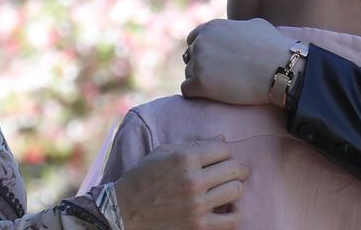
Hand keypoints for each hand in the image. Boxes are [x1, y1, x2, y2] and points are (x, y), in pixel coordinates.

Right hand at [114, 139, 247, 229]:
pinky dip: (235, 213)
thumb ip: (193, 145)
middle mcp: (193, 180)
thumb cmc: (142, 179)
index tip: (221, 158)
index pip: (224, 149)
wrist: (123, 212)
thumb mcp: (162, 153)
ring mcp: (197, 206)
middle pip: (234, 169)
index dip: (225, 152)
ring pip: (236, 191)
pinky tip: (228, 209)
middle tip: (235, 172)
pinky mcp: (199, 227)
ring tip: (228, 189)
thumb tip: (223, 139)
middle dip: (237, 168)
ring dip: (235, 188)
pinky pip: (233, 220)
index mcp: (184, 158)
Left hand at [180, 18, 292, 104]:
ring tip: (221, 88)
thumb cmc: (273, 47)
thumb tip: (236, 31)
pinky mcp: (200, 83)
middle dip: (202, 67)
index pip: (193, 39)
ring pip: (189, 74)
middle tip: (219, 78)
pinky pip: (187, 90)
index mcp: (211, 27)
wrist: (280, 68)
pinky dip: (197, 95)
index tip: (214, 63)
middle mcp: (201, 42)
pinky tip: (212, 96)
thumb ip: (236, 27)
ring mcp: (199, 62)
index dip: (203, 52)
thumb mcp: (254, 25)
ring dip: (200, 81)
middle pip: (190, 57)